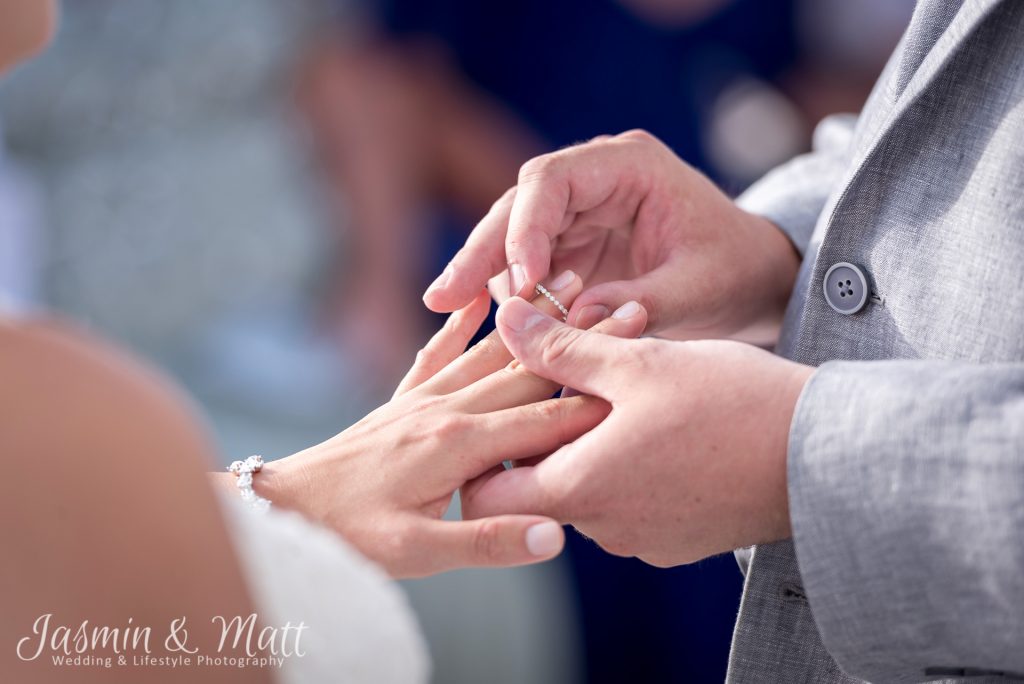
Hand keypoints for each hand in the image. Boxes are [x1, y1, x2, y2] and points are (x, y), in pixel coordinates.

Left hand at [251, 272, 648, 577]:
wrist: (281, 510)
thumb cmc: (346, 535)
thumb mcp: (415, 554)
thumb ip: (486, 541)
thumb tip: (555, 535)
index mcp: (458, 446)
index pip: (544, 419)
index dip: (597, 395)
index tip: (641, 362)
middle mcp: (445, 411)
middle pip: (526, 370)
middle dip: (578, 339)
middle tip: (624, 303)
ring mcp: (422, 400)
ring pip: (490, 350)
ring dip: (534, 318)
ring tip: (571, 277)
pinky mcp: (402, 401)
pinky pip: (437, 352)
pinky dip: (462, 320)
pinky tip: (480, 292)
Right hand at [423, 130, 799, 339]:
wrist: (754, 278)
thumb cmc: (736, 273)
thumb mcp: (698, 291)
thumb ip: (638, 306)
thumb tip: (567, 325)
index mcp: (630, 165)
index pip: (552, 181)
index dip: (525, 230)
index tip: (520, 284)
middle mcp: (596, 178)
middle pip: (519, 205)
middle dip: (481, 251)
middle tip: (440, 297)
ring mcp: (581, 209)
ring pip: (513, 233)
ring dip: (484, 273)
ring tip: (448, 312)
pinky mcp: (574, 242)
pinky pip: (528, 262)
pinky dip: (510, 292)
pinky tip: (493, 324)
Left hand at [461, 297, 813, 567]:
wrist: (827, 456)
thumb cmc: (730, 404)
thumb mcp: (636, 362)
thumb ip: (560, 347)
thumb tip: (506, 318)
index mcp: (579, 490)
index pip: (487, 496)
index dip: (486, 451)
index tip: (507, 406)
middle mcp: (604, 530)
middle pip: (539, 492)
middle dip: (544, 439)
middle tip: (568, 383)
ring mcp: (645, 541)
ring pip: (588, 494)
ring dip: (591, 448)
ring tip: (622, 395)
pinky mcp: (680, 541)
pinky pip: (630, 506)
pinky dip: (629, 469)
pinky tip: (661, 427)